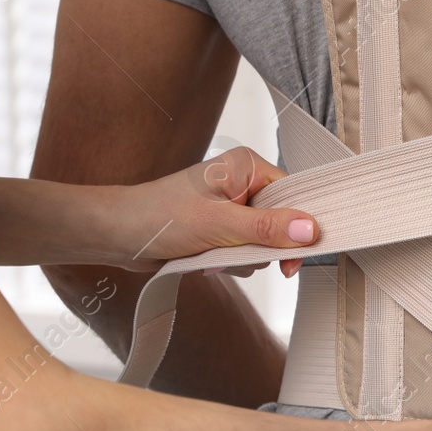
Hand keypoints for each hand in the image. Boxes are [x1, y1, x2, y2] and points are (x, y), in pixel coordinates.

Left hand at [120, 146, 316, 276]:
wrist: (121, 235)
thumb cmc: (162, 217)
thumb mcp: (221, 224)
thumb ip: (267, 228)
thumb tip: (310, 229)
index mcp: (247, 167)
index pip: (294, 195)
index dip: (299, 226)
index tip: (295, 256)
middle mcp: (243, 184)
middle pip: (282, 223)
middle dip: (262, 247)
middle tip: (241, 255)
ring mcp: (233, 209)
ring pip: (264, 243)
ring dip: (243, 258)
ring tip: (213, 254)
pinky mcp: (223, 231)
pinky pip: (246, 253)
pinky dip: (230, 263)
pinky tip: (207, 260)